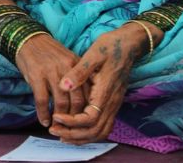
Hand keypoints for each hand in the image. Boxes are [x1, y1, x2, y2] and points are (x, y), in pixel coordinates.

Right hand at [14, 34, 86, 128]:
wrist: (27, 38)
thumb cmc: (49, 52)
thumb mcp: (69, 60)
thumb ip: (79, 77)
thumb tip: (86, 101)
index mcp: (78, 66)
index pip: (89, 93)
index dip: (87, 111)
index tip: (83, 122)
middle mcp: (68, 70)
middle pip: (77, 101)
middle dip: (75, 118)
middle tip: (71, 129)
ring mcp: (52, 73)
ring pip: (61, 103)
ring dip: (59, 119)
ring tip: (57, 127)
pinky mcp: (36, 76)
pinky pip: (42, 100)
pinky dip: (43, 113)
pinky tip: (43, 121)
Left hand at [49, 25, 148, 144]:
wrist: (129, 44)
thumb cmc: (110, 47)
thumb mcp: (93, 54)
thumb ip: (79, 72)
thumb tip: (63, 86)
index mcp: (106, 92)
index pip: (90, 118)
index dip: (72, 122)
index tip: (55, 117)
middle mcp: (112, 102)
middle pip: (96, 131)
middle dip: (74, 135)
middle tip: (53, 131)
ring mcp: (114, 104)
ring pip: (101, 131)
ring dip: (82, 136)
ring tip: (61, 134)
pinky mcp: (113, 103)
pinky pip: (103, 125)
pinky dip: (89, 132)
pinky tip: (74, 128)